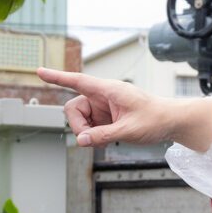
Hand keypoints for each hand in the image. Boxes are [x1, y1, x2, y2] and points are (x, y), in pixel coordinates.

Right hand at [37, 68, 211, 151]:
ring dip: (87, 131)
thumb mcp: (128, 130)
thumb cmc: (155, 119)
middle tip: (90, 139)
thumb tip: (81, 140)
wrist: (171, 121)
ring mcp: (104, 106)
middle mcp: (103, 95)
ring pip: (80, 118)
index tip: (40, 72)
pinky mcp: (106, 116)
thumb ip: (102, 136)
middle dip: (77, 125)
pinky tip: (110, 137)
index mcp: (108, 90)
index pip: (77, 81)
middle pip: (73, 108)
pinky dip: (94, 134)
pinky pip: (90, 125)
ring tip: (107, 138)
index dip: (57, 77)